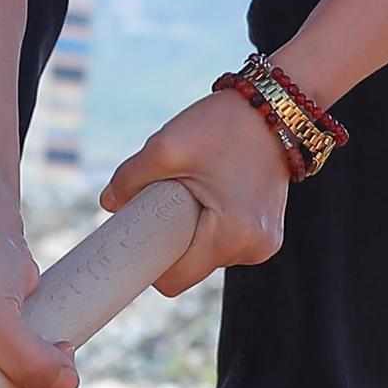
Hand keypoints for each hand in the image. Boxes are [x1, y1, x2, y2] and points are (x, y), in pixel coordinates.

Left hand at [104, 92, 292, 298]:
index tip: (138, 236)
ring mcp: (265, 244)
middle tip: (167, 199)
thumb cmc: (225, 125)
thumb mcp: (167, 146)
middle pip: (190, 267)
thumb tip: (109, 204)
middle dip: (171, 240)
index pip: (174, 280)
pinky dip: (211, 223)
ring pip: (207, 254)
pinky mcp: (269, 232)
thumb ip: (130, 178)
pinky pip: (225, 240)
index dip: (149, 262)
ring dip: (193, 230)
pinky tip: (214, 192)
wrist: (278, 107)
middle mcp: (254, 250)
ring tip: (198, 188)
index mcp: (231, 238)